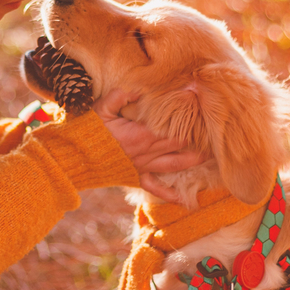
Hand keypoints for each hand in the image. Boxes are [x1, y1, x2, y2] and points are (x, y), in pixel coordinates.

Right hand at [94, 89, 204, 203]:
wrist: (74, 158)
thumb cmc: (87, 131)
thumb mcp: (101, 108)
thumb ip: (120, 96)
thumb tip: (138, 89)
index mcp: (141, 134)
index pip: (173, 124)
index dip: (189, 114)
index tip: (200, 103)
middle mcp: (147, 152)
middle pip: (181, 144)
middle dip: (198, 136)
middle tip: (214, 129)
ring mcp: (142, 166)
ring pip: (175, 164)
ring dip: (194, 160)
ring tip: (211, 156)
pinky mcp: (135, 177)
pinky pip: (155, 188)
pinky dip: (170, 194)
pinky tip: (184, 200)